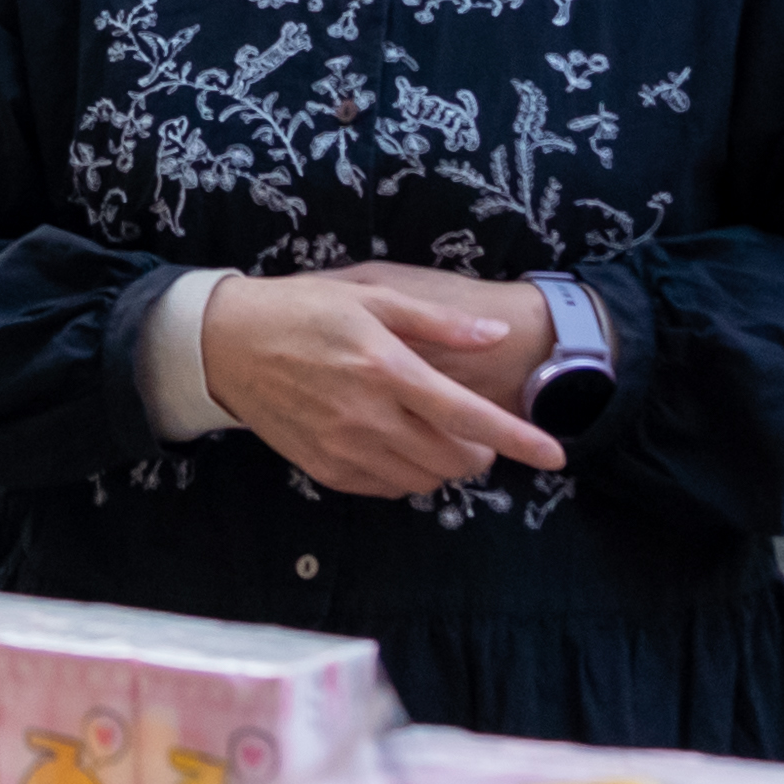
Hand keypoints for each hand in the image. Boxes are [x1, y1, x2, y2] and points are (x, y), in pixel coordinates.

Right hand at [203, 268, 564, 497]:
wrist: (227, 344)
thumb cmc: (305, 309)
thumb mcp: (373, 296)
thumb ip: (439, 323)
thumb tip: (494, 334)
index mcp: (388, 369)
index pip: (469, 417)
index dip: (519, 440)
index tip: (556, 456)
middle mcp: (369, 417)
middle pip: (453, 458)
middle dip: (480, 450)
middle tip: (471, 425)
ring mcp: (345, 449)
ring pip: (424, 480)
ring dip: (444, 463)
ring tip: (431, 431)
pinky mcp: (325, 469)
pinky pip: (386, 488)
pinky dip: (406, 473)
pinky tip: (395, 442)